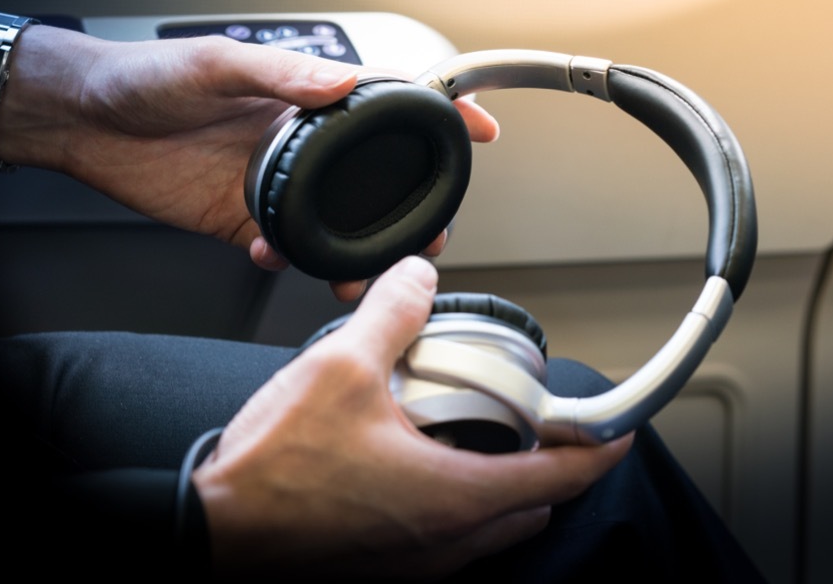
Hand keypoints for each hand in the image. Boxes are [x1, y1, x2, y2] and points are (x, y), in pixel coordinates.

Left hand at [0, 24, 497, 298]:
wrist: (83, 121)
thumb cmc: (146, 78)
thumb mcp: (214, 63)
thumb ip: (278, 75)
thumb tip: (339, 81)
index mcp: (303, 96)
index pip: (387, 102)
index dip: (439, 113)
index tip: (481, 129)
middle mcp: (299, 140)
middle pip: (374, 174)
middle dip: (412, 204)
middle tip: (433, 231)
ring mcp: (273, 181)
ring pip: (338, 220)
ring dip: (360, 248)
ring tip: (372, 272)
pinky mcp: (241, 217)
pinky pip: (286, 246)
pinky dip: (294, 260)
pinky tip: (281, 259)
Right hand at [191, 255, 632, 579]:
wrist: (211, 535)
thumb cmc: (272, 473)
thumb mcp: (340, 368)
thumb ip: (392, 315)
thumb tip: (418, 276)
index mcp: (456, 497)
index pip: (563, 476)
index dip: (602, 446)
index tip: (621, 427)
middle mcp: (447, 541)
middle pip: (535, 505)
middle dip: (552, 464)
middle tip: (543, 419)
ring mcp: (416, 562)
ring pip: (494, 527)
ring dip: (505, 483)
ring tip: (481, 431)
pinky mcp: (386, 566)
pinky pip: (451, 537)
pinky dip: (462, 500)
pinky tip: (423, 459)